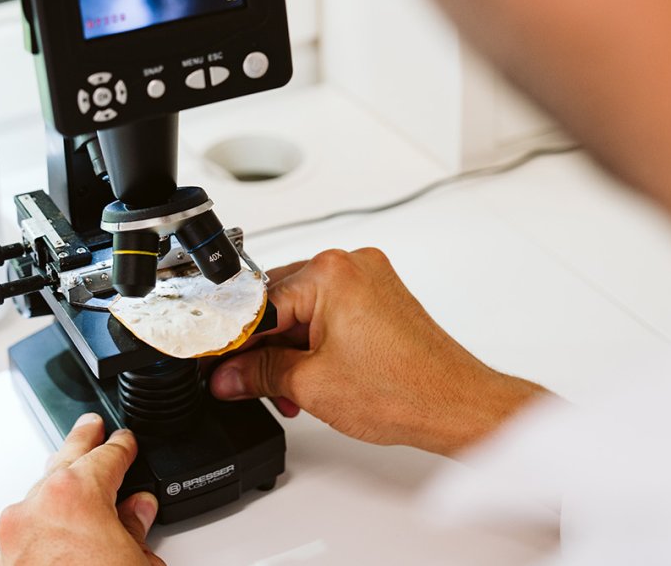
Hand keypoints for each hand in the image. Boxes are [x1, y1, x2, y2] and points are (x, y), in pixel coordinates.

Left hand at [0, 414, 164, 565]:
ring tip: (78, 474)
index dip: (122, 446)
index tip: (126, 441)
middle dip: (82, 441)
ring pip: (40, 493)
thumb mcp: (137, 557)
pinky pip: (27, 525)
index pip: (106, 456)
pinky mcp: (4, 559)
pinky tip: (64, 525)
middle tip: (92, 425)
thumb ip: (135, 525)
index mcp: (76, 494)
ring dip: (60, 483)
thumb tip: (139, 509)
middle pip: (65, 461)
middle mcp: (38, 508)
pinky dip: (46, 519)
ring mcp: (15, 534)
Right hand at [210, 248, 548, 455]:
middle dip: (263, 349)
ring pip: (304, 311)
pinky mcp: (380, 299)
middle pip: (280, 303)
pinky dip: (314, 344)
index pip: (258, 304)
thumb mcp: (310, 385)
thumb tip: (227, 376)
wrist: (454, 404)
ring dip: (288, 351)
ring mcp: (369, 280)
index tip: (216, 365)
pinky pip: (330, 314)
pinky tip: (309, 378)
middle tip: (246, 384)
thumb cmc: (404, 390)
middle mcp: (351, 265)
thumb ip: (258, 375)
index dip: (234, 343)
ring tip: (288, 392)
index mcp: (330, 272)